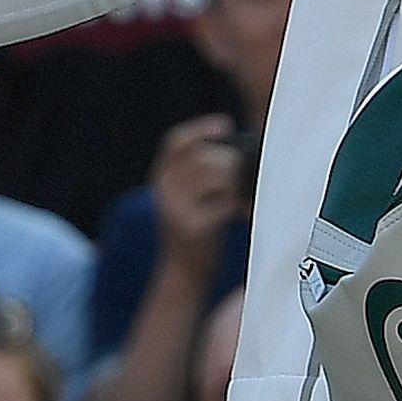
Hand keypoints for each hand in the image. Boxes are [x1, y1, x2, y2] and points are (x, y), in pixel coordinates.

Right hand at [148, 114, 245, 276]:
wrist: (181, 276)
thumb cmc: (193, 233)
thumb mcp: (183, 199)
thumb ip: (197, 174)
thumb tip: (233, 148)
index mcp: (160, 179)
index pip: (175, 142)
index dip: (201, 129)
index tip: (225, 125)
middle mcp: (164, 191)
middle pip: (205, 156)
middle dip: (231, 163)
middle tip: (240, 180)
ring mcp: (176, 209)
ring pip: (217, 174)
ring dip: (236, 184)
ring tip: (239, 198)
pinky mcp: (194, 227)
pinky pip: (226, 201)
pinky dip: (239, 205)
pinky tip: (241, 214)